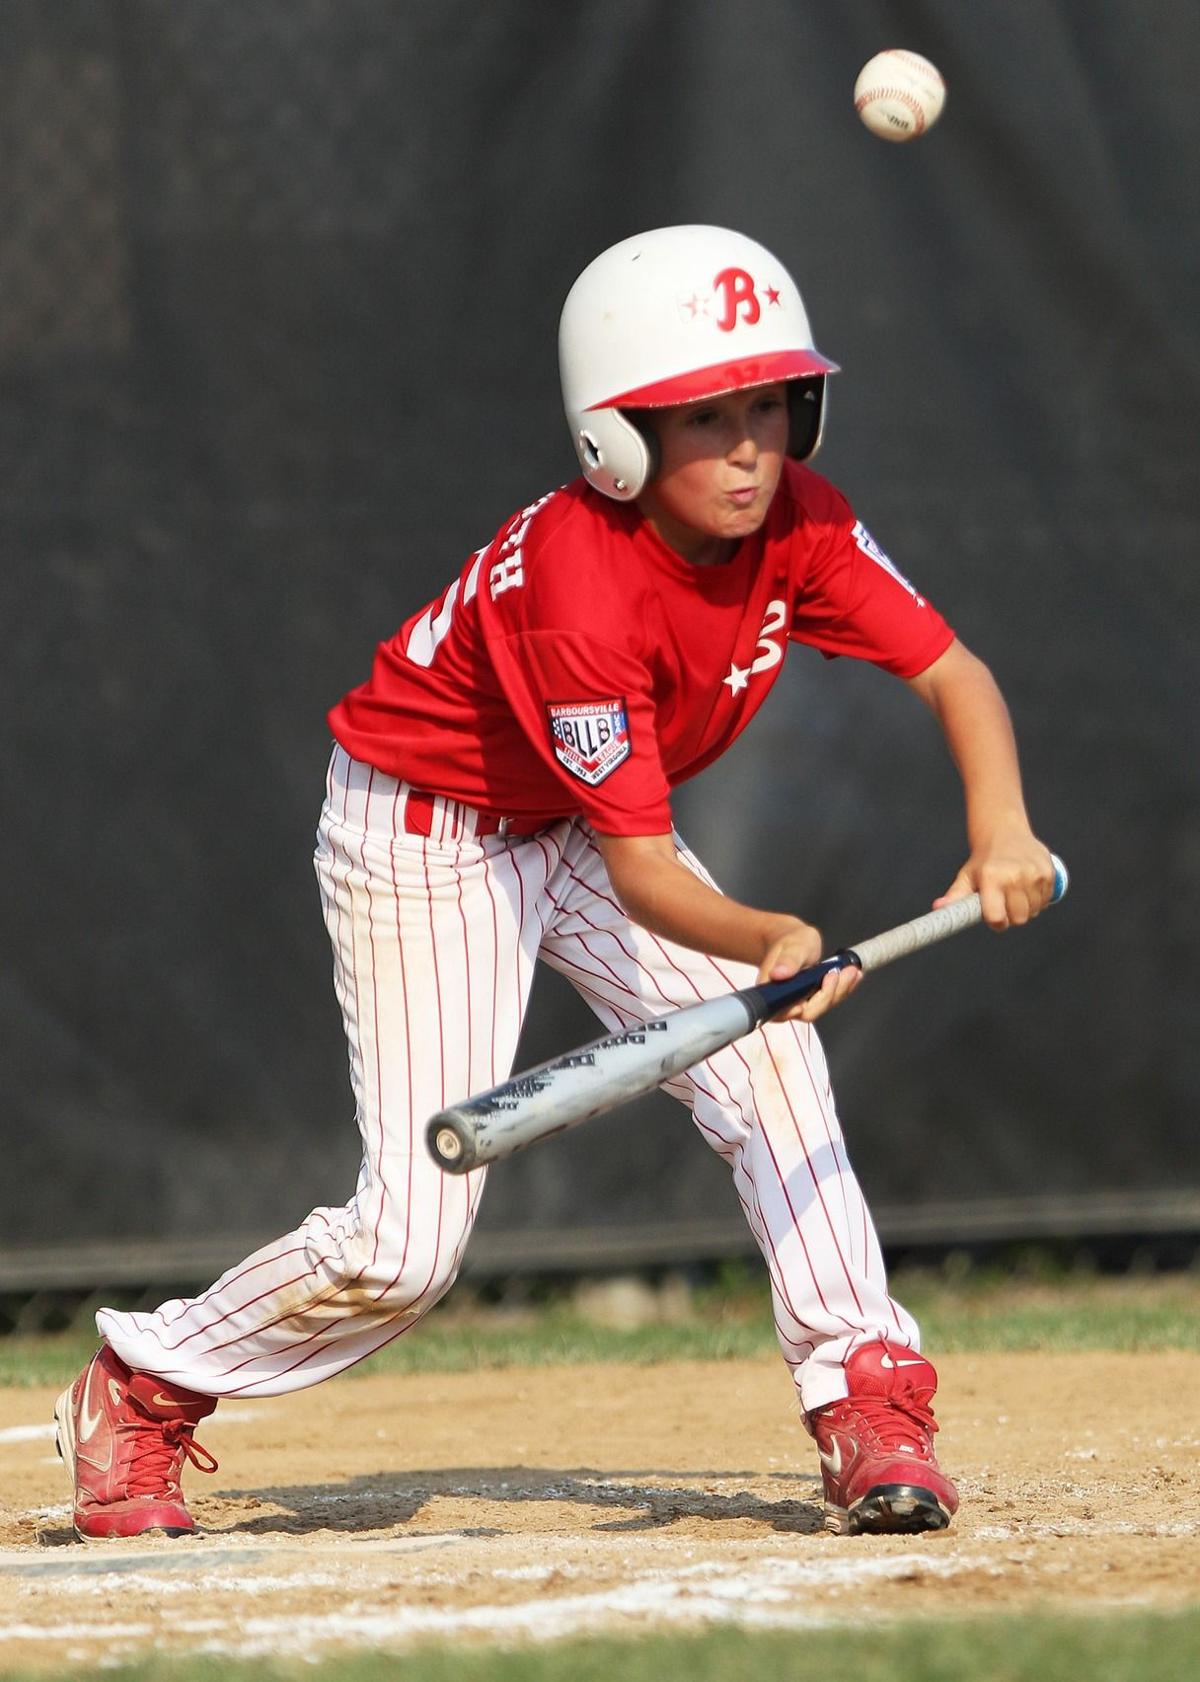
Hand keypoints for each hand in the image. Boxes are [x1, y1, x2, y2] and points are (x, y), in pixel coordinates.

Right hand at [756, 916, 862, 1021]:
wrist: (793, 940)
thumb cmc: (789, 941)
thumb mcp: (791, 945)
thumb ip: (788, 960)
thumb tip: (778, 974)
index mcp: (771, 990)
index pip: (785, 1011)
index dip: (802, 1008)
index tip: (818, 991)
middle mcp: (783, 1001)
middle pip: (807, 1012)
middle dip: (828, 994)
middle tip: (841, 973)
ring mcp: (799, 1002)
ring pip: (821, 1007)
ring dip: (839, 990)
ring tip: (851, 971)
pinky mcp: (812, 999)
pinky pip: (828, 999)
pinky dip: (842, 988)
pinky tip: (852, 976)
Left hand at [934, 827, 1057, 928]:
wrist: (1006, 832)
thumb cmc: (984, 860)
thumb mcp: (967, 876)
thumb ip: (955, 896)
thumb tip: (937, 908)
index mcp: (991, 879)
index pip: (997, 917)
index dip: (996, 922)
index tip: (994, 916)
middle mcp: (1014, 876)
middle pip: (1019, 919)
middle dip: (1011, 916)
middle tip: (1004, 903)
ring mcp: (1034, 874)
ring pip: (1034, 911)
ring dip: (1026, 908)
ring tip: (1015, 893)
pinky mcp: (1049, 872)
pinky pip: (1046, 900)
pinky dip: (1038, 899)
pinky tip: (1028, 887)